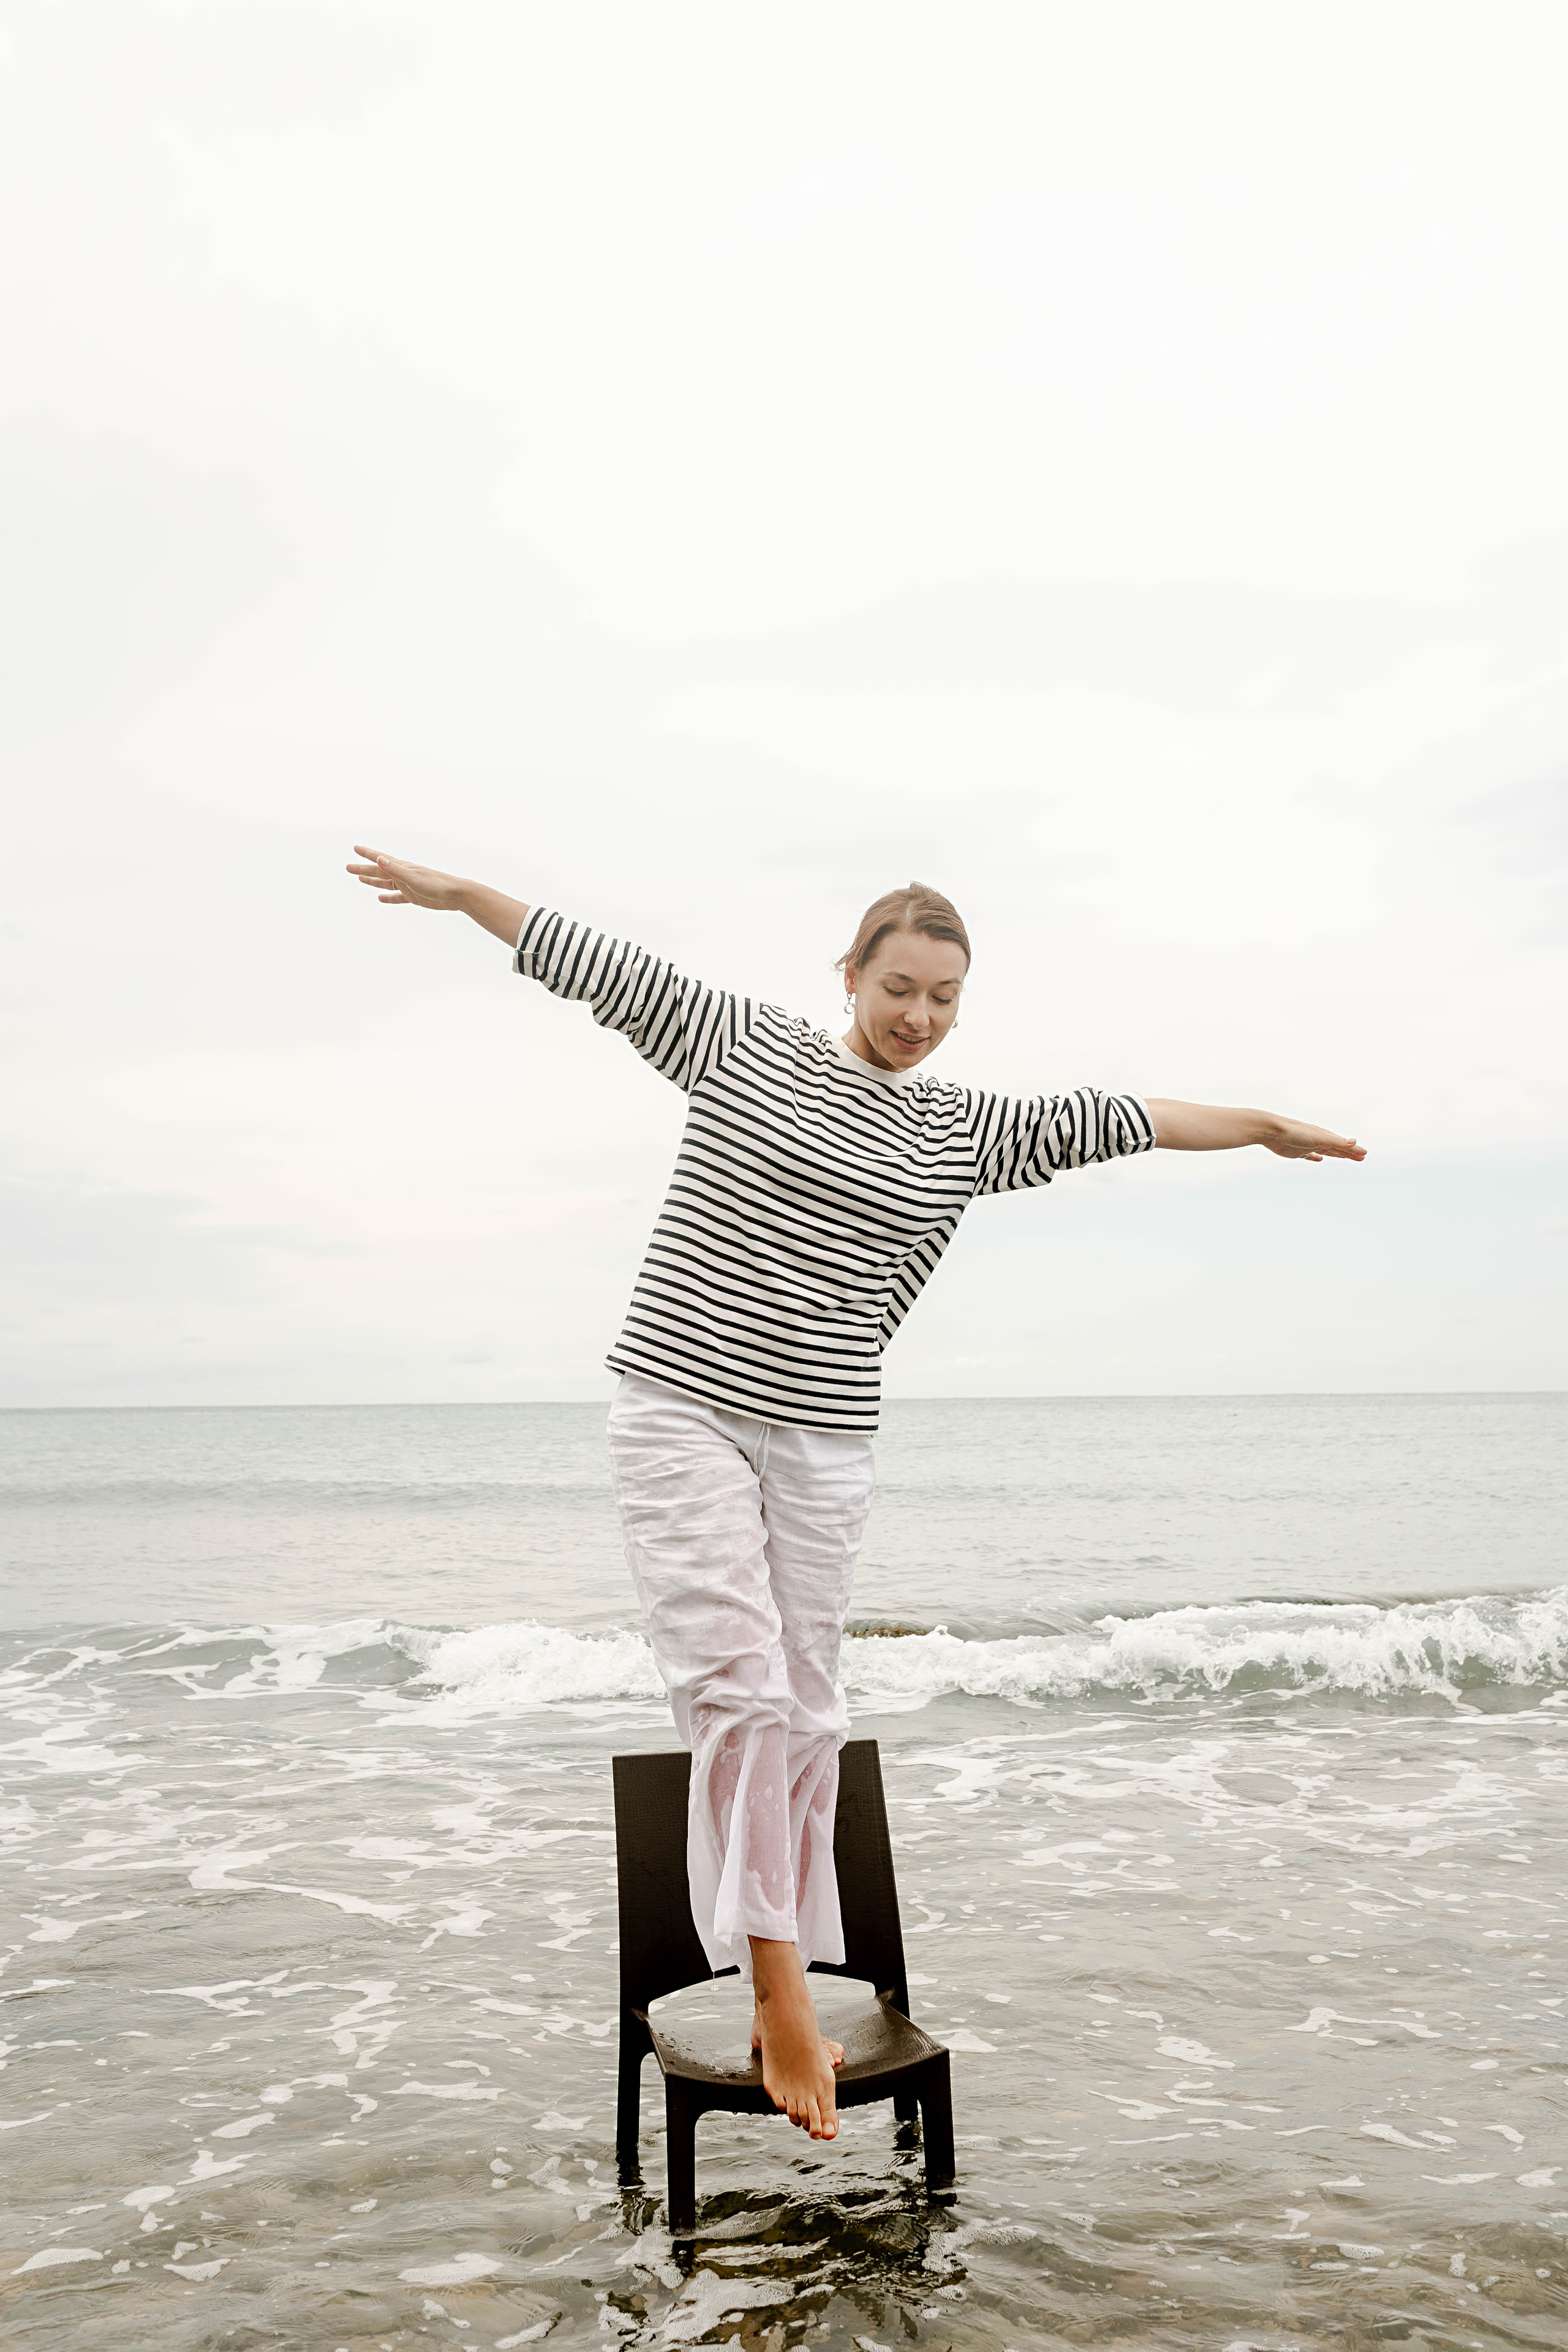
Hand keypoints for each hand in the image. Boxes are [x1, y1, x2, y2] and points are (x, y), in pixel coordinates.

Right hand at [346, 847, 468, 910]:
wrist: (455, 894)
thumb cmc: (436, 884)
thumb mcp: (413, 877)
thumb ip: (395, 869)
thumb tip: (379, 859)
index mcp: (401, 867)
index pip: (380, 859)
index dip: (367, 854)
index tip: (355, 848)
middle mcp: (403, 874)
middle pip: (379, 871)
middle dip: (363, 869)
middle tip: (348, 867)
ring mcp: (408, 885)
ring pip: (385, 882)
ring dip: (373, 880)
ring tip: (360, 878)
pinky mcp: (414, 896)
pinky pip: (396, 897)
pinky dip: (387, 898)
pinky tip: (380, 898)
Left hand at [1263, 1118, 1365, 1162]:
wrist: (1271, 1131)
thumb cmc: (1295, 1132)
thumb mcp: (1318, 1137)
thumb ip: (1336, 1141)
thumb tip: (1354, 1141)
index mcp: (1324, 1136)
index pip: (1343, 1145)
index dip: (1354, 1150)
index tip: (1364, 1154)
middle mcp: (1317, 1140)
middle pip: (1337, 1149)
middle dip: (1349, 1153)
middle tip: (1361, 1158)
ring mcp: (1307, 1145)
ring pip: (1326, 1151)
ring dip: (1336, 1155)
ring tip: (1345, 1157)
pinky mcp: (1296, 1151)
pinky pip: (1309, 1156)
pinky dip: (1315, 1158)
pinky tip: (1318, 1159)